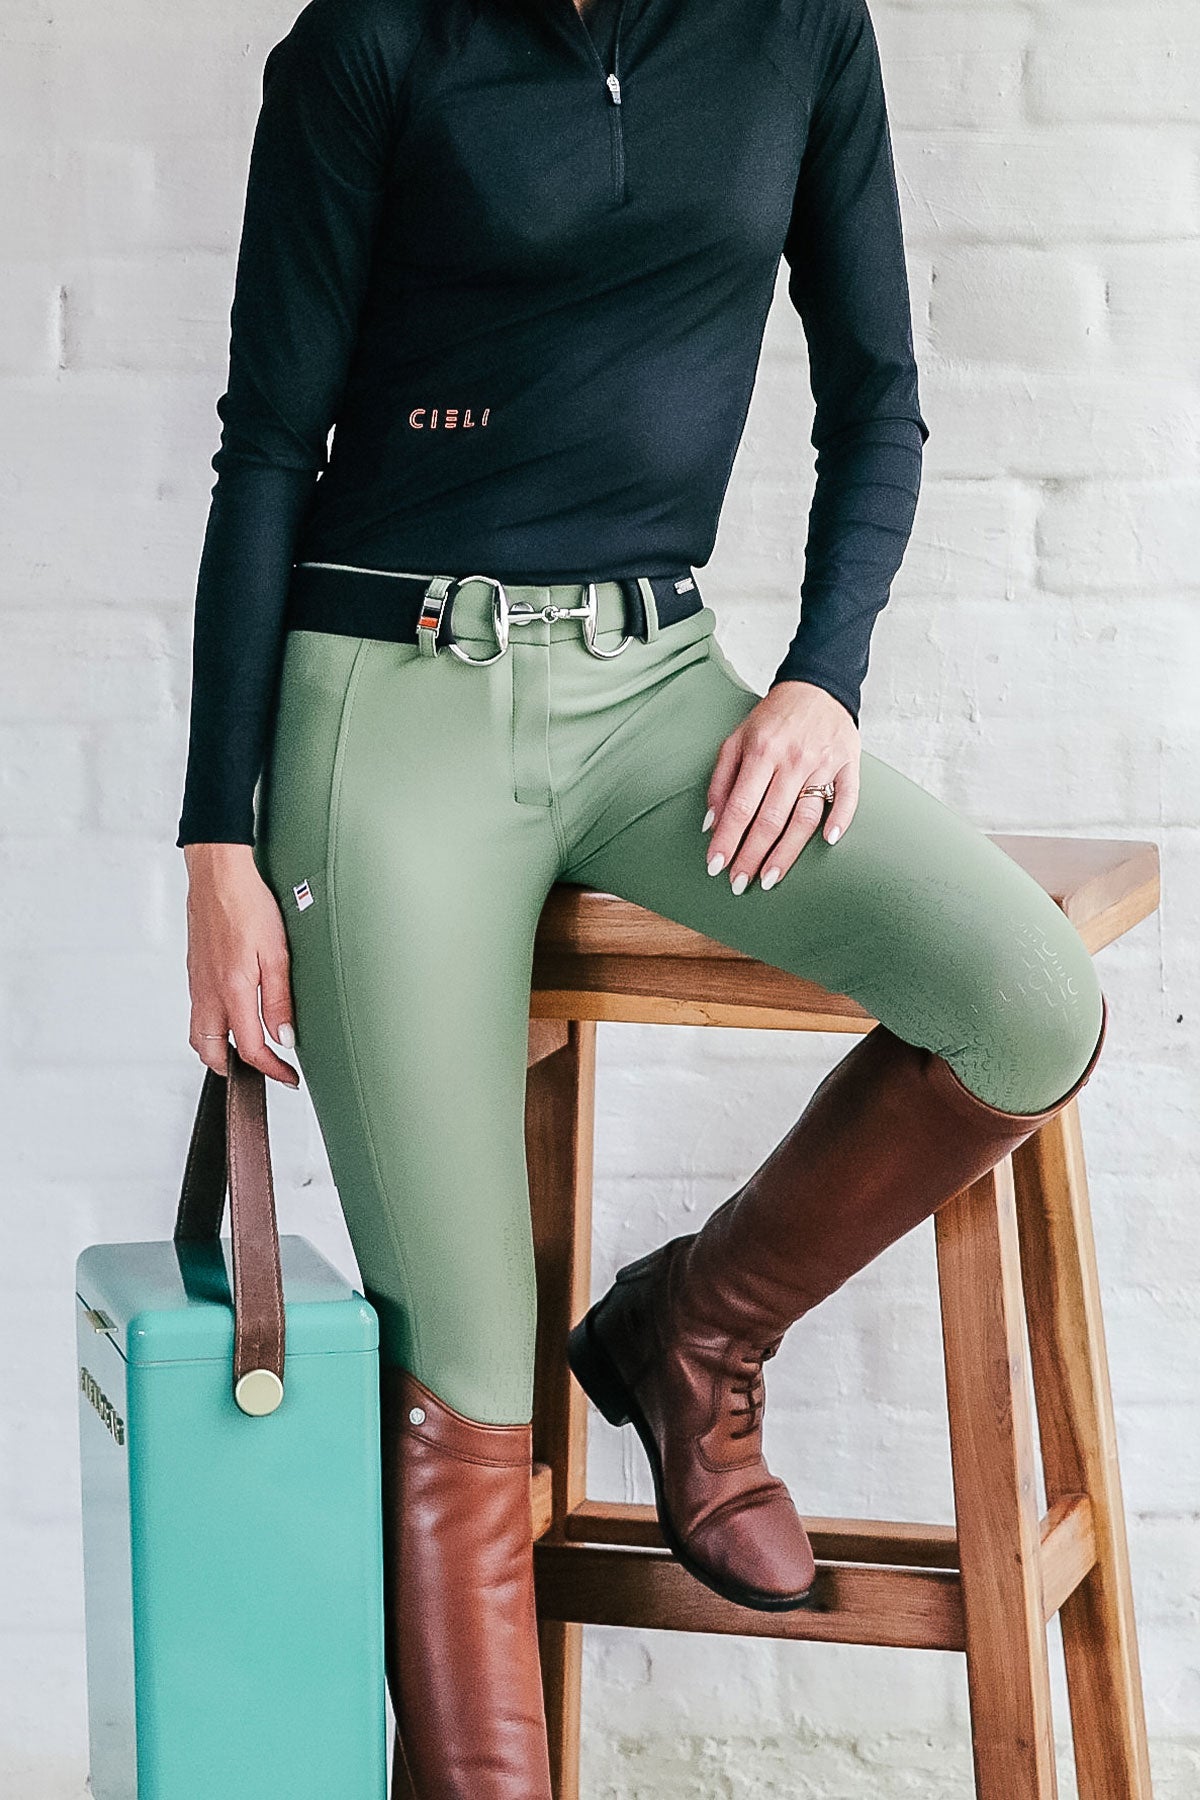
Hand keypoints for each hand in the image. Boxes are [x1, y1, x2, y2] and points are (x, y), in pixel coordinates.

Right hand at [183, 843, 299, 1085]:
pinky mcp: (195, 972)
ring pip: (200, 1035)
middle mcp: (208, 992)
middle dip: (236, 1070)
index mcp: (231, 990)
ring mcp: (198, 983)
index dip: (271, 1070)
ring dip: (221, 1051)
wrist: (218, 875)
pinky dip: (213, 1028)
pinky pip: (199, 1013)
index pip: (249, 1048)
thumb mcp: (277, 953)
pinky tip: (234, 1017)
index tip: (288, 1077)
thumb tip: (285, 1037)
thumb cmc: (248, 904)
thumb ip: (279, 1000)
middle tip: (265, 1070)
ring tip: (249, 1050)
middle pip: (211, 1053)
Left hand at [703, 681, 859, 890]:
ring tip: (770, 877)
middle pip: (770, 819)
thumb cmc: (773, 719)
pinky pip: (848, 796)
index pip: (740, 806)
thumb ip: (721, 781)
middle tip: (739, 883)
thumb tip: (711, 824)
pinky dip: (840, 819)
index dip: (727, 840)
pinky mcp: (849, 763)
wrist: (816, 687)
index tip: (716, 866)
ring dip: (787, 852)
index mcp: (761, 752)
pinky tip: (828, 842)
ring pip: (805, 816)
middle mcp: (792, 759)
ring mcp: (823, 762)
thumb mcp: (736, 740)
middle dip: (752, 856)